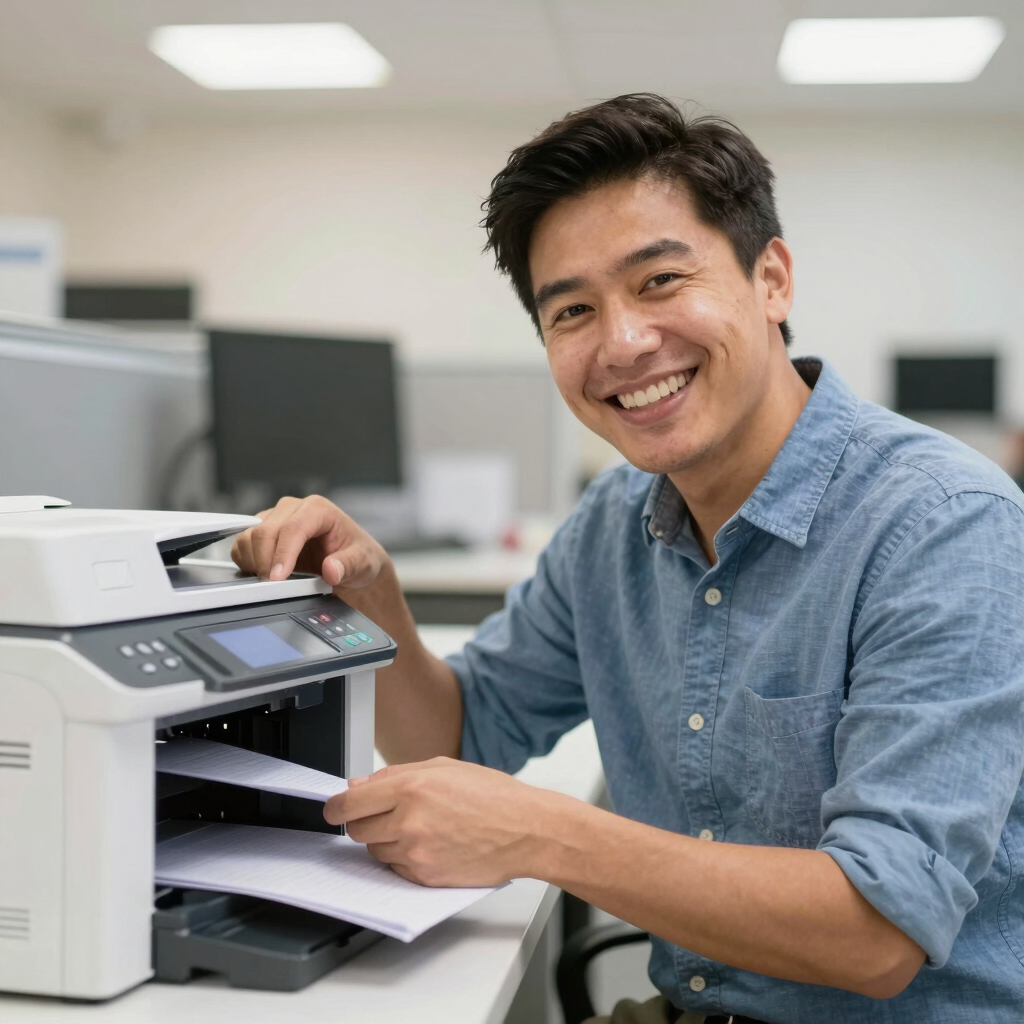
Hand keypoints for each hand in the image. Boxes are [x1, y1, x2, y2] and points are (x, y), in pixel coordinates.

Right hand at [231, 495, 387, 588]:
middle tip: (272, 587)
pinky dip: (246, 562)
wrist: (350, 561)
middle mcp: (294, 509)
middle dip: (265, 561)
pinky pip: (242, 545)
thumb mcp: (363, 562)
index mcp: (319, 509)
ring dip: (254, 562)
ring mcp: (275, 518)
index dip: (282, 553)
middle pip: (265, 531)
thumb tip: (331, 570)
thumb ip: (349, 565)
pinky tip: (262, 574)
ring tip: (271, 582)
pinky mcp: (262, 531)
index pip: (293, 528)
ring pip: (249, 536)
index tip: (277, 578)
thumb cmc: (357, 556)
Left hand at [323, 758, 560, 886]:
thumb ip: (396, 774)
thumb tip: (358, 785)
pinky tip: (431, 845)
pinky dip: (405, 860)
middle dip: (364, 823)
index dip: (335, 808)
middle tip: (384, 816)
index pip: (349, 804)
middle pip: (357, 831)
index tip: (334, 810)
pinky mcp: (426, 876)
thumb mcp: (445, 768)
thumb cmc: (493, 796)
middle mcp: (410, 819)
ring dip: (386, 841)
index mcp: (412, 786)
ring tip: (418, 829)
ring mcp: (417, 851)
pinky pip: (397, 870)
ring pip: (376, 852)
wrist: (527, 830)